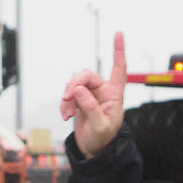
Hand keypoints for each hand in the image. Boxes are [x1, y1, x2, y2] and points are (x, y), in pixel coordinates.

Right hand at [60, 30, 127, 157]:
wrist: (94, 150)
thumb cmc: (103, 139)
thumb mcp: (100, 126)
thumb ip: (90, 107)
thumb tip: (78, 90)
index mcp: (115, 94)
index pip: (119, 69)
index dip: (119, 51)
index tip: (119, 33)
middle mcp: (103, 91)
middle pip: (86, 75)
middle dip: (74, 85)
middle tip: (67, 99)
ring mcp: (90, 94)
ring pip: (74, 84)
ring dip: (67, 97)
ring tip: (66, 113)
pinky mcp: (79, 99)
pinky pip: (68, 94)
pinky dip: (64, 104)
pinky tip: (65, 115)